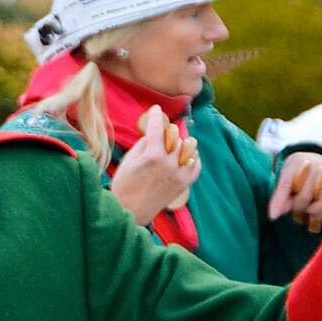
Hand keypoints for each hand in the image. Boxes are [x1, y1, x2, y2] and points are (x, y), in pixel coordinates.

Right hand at [112, 106, 201, 224]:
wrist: (130, 211)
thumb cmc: (125, 185)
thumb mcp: (129, 160)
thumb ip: (144, 143)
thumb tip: (154, 132)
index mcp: (152, 156)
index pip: (158, 128)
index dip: (156, 116)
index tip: (156, 109)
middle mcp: (168, 164)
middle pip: (175, 136)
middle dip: (168, 130)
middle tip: (162, 130)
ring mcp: (179, 174)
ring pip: (189, 148)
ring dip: (182, 142)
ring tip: (174, 143)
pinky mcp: (184, 184)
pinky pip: (196, 165)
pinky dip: (192, 157)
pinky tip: (185, 155)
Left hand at [269, 152, 321, 232]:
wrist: (317, 160)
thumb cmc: (297, 172)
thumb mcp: (285, 177)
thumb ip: (281, 195)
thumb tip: (274, 215)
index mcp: (296, 161)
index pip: (286, 184)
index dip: (279, 201)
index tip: (272, 216)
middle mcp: (315, 164)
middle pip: (304, 196)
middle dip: (297, 206)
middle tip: (294, 208)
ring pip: (320, 201)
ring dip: (311, 210)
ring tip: (305, 210)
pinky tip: (315, 214)